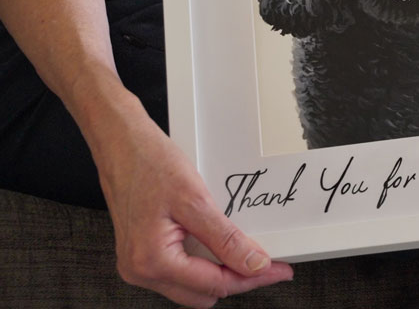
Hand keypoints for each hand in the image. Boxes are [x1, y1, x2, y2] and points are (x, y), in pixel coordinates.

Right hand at [96, 109, 292, 306]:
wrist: (120, 144)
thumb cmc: (148, 164)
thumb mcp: (196, 201)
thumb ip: (225, 239)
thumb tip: (253, 264)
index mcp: (151, 262)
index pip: (215, 285)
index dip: (252, 279)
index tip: (278, 271)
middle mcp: (140, 271)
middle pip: (203, 294)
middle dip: (237, 280)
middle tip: (266, 263)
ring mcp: (137, 265)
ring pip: (191, 287)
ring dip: (219, 273)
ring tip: (245, 252)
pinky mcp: (140, 253)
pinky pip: (179, 271)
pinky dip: (202, 263)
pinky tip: (219, 246)